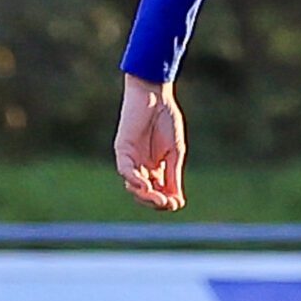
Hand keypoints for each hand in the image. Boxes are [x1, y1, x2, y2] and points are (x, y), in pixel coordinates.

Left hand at [115, 75, 186, 210]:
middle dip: (156, 202)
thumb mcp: (175, 152)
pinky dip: (134, 180)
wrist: (155, 96)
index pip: (159, 192)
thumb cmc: (167, 120)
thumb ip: (173, 175)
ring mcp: (131, 160)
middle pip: (145, 193)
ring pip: (134, 186)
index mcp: (156, 168)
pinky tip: (145, 185)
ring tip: (159, 198)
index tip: (178, 204)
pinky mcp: (122, 150)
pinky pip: (125, 170)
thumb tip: (177, 202)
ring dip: (146, 195)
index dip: (166, 201)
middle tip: (168, 203)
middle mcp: (141, 167)